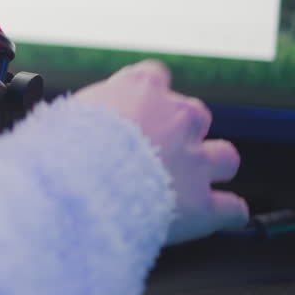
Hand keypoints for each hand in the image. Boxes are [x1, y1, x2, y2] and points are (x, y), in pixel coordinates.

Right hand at [75, 60, 248, 244]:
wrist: (78, 187)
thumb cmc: (62, 150)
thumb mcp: (63, 116)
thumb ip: (82, 116)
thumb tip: (66, 127)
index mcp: (140, 90)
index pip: (154, 76)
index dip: (148, 94)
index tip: (135, 108)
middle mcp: (177, 119)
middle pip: (195, 115)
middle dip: (182, 132)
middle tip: (157, 151)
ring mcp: (195, 161)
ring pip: (226, 157)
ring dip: (213, 167)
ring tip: (194, 180)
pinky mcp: (203, 205)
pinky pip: (232, 209)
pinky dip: (227, 214)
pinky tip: (219, 218)